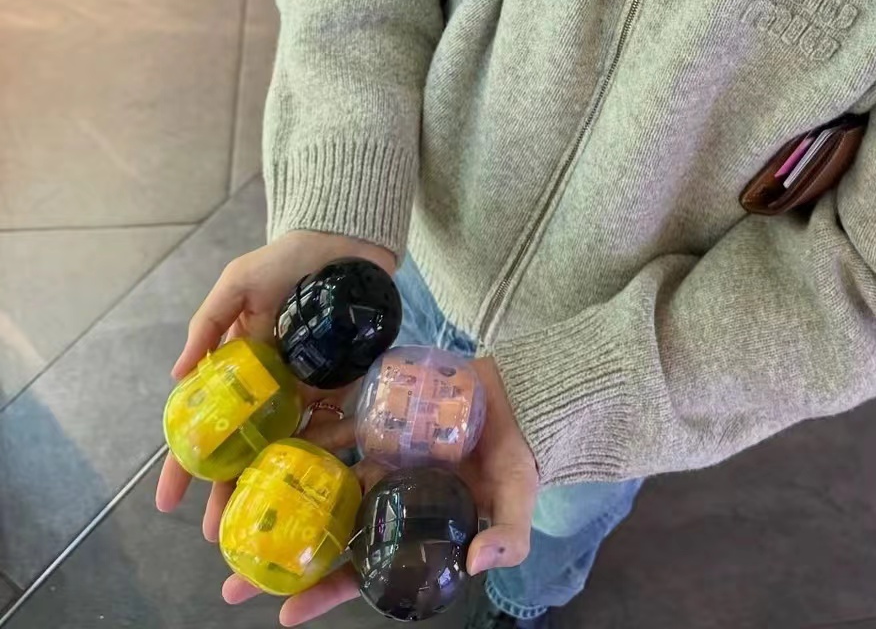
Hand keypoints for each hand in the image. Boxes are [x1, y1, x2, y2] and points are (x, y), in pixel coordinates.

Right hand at [155, 230, 396, 539]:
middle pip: (243, 449)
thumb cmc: (284, 261)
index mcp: (240, 370)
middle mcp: (270, 389)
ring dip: (269, 486)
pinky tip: (312, 488)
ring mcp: (307, 391)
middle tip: (213, 533)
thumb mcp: (237, 284)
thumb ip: (208, 324)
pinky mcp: (345, 386)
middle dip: (225, 491)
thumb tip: (177, 375)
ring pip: (284, 449)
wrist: (342, 243)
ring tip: (257, 525)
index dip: (184, 463)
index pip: (205, 425)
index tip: (166, 501)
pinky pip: (334, 426)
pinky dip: (324, 455)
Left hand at [219, 356, 540, 625]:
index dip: (324, 590)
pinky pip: (333, 421)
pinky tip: (268, 438)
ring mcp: (374, 451)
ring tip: (228, 510)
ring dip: (276, 490)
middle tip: (230, 577)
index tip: (284, 615)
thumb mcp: (518, 499)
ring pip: (317, 475)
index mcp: (406, 521)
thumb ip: (507, 535)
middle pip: (323, 527)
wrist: (520, 395)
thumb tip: (477, 564)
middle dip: (280, 554)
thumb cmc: (516, 457)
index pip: (359, 565)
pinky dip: (303, 431)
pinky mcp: (375, 410)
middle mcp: (381, 491)